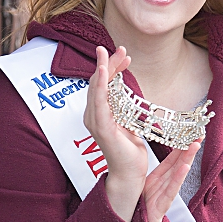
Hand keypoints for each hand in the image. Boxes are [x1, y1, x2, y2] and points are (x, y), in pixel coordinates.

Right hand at [83, 45, 148, 220]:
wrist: (130, 173)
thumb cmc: (129, 151)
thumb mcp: (130, 123)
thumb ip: (125, 109)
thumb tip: (129, 95)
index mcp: (99, 114)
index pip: (103, 85)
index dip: (112, 68)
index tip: (125, 56)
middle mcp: (93, 116)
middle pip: (98, 83)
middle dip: (108, 63)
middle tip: (121, 48)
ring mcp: (95, 121)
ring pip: (96, 89)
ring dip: (103, 69)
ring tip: (108, 53)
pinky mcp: (101, 127)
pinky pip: (99, 102)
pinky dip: (100, 85)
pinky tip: (103, 71)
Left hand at [129, 138, 200, 221]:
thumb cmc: (138, 210)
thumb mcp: (139, 188)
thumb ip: (140, 173)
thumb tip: (131, 153)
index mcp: (157, 180)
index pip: (171, 160)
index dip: (179, 147)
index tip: (188, 133)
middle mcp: (163, 186)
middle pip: (178, 164)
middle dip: (188, 149)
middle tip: (199, 134)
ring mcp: (164, 196)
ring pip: (177, 175)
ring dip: (187, 159)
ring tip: (195, 145)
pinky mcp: (162, 206)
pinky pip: (171, 191)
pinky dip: (178, 179)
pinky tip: (185, 167)